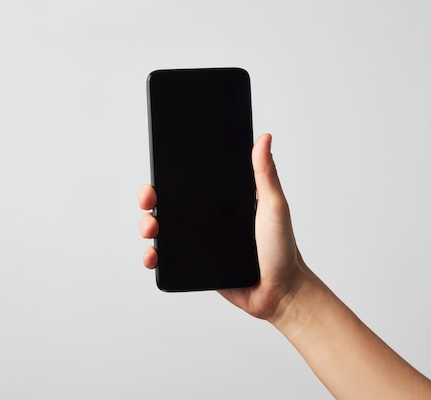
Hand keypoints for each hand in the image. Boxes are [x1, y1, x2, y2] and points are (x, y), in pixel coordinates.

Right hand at [139, 134, 311, 320]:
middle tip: (148, 199)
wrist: (280, 291)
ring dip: (148, 226)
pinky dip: (154, 257)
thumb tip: (264, 138)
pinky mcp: (195, 266)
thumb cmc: (282, 248)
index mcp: (224, 201)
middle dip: (151, 199)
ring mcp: (200, 243)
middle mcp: (209, 219)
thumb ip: (266, 174)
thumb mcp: (274, 206)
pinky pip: (168, 260)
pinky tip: (153, 256)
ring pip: (164, 231)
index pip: (191, 183)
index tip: (159, 171)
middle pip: (170, 205)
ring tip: (150, 229)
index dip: (171, 176)